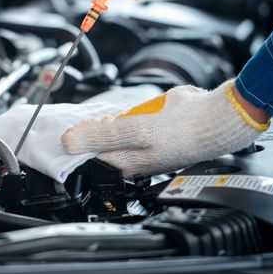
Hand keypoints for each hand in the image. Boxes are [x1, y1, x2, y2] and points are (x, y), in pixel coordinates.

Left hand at [62, 81, 269, 177]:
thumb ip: (102, 135)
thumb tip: (69, 141)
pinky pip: (122, 123)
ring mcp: (140, 144)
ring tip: (83, 114)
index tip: (52, 132)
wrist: (219, 117)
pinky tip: (110, 110)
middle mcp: (131, 158)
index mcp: (125, 163)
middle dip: (79, 132)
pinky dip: (113, 116)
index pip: (84, 158)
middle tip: (64, 118)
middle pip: (93, 145)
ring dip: (95, 122)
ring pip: (107, 132)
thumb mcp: (137, 130)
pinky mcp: (149, 130)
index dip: (67, 145)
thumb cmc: (184, 128)